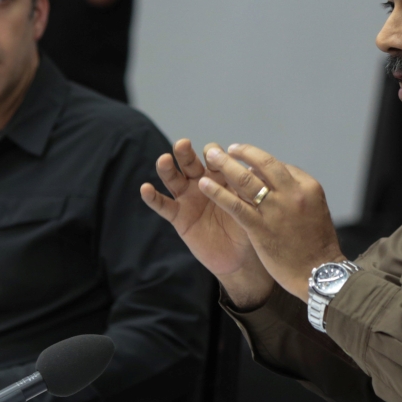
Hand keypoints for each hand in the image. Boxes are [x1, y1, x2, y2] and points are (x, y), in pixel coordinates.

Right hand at [141, 140, 273, 307]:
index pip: (214, 158)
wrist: (239, 257)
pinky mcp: (178, 216)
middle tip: (183, 144)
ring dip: (167, 168)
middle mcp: (201, 182)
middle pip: (190, 163)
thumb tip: (255, 168)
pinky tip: (145, 188)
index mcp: (220, 176)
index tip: (215, 155)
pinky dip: (152, 197)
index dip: (214, 155)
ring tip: (164, 160)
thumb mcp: (250, 206)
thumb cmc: (248, 226)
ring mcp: (188, 198)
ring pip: (173, 179)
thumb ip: (248, 189)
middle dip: (186, 153)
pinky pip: (163, 205)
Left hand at [200, 144, 345, 302]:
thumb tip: (273, 180)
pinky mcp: (259, 227)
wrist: (318, 273)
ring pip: (246, 180)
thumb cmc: (317, 245)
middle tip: (227, 149)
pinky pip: (235, 205)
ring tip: (211, 155)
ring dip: (226, 165)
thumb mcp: (315, 209)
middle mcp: (292, 193)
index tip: (248, 164)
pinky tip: (204, 184)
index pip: (280, 166)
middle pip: (263, 164)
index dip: (260, 163)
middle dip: (242, 153)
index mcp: (308, 186)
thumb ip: (295, 193)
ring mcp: (275, 209)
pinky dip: (218, 192)